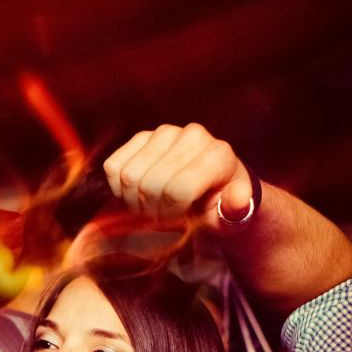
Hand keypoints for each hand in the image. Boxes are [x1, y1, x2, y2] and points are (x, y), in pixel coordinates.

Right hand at [104, 123, 254, 230]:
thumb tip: (238, 199)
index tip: (181, 219)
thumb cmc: (219, 206)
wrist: (210, 187)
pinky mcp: (143, 137)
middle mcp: (194, 135)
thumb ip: (235, 211)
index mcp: (219, 154)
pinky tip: (139, 194)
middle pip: (149, 185)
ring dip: (134, 202)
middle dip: (152, 211)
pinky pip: (113, 166)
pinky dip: (119, 189)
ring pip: (128, 176)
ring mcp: (166, 132)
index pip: (176, 190)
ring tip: (154, 206)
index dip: (171, 215)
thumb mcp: (232, 217)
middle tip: (165, 216)